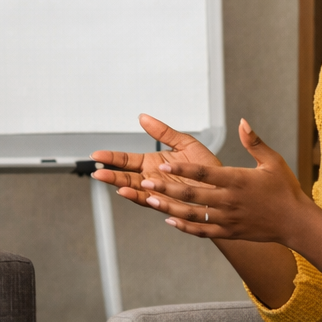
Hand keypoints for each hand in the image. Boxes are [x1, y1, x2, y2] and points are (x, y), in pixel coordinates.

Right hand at [91, 114, 222, 204]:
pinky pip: (152, 202)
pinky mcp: (169, 204)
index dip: (112, 157)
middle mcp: (153, 179)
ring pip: (135, 191)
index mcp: (153, 163)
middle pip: (126, 177)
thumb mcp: (185, 143)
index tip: (97, 155)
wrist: (224, 186)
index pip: (127, 160)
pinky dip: (141, 198)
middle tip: (97, 172)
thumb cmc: (207, 166)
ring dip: (123, 188)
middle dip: (111, 175)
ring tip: (114, 184)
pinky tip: (132, 193)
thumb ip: (163, 132)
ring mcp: (159, 193)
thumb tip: (143, 118)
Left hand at [93, 116, 309, 243]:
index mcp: (238, 180)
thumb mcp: (272, 161)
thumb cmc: (285, 189)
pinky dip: (185, 227)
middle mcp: (230, 201)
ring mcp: (228, 219)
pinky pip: (203, 231)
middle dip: (167, 189)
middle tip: (145, 183)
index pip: (205, 173)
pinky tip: (169, 221)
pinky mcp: (229, 232)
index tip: (165, 163)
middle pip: (193, 195)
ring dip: (169, 208)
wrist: (297, 223)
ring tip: (149, 202)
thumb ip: (254, 142)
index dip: (183, 168)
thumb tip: (242, 121)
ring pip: (193, 215)